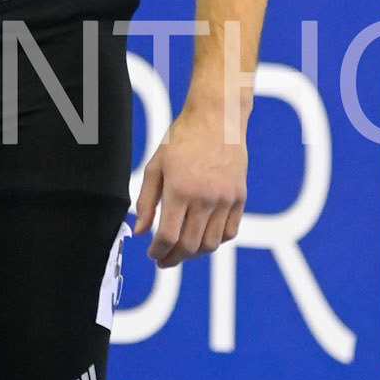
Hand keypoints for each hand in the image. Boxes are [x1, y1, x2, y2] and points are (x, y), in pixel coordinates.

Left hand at [132, 104, 245, 266]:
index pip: (168, 236)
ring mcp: (225, 199)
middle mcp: (204, 198)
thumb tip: (139, 231)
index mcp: (179, 190)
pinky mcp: (239, 198)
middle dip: (173, 258)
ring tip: (182, 251)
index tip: (152, 253)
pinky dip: (216, 241)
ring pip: (211, 244)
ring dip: (194, 254)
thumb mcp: (155, 166)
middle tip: (164, 260)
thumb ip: (146, 201)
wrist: (217, 119)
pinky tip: (203, 238)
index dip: (157, 251)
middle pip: (189, 245)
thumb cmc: (181, 139)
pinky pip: (230, 231)